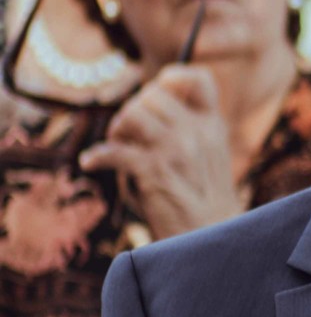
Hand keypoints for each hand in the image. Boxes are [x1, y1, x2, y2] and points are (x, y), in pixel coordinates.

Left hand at [78, 65, 244, 238]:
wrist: (210, 238)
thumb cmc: (198, 200)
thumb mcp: (203, 157)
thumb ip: (181, 131)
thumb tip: (137, 108)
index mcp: (212, 126)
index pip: (198, 80)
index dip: (172, 78)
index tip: (158, 91)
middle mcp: (197, 133)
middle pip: (152, 95)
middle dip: (132, 110)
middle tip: (128, 135)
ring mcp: (178, 151)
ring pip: (133, 115)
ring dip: (117, 130)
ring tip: (118, 148)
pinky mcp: (155, 172)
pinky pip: (114, 150)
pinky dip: (96, 157)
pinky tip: (91, 164)